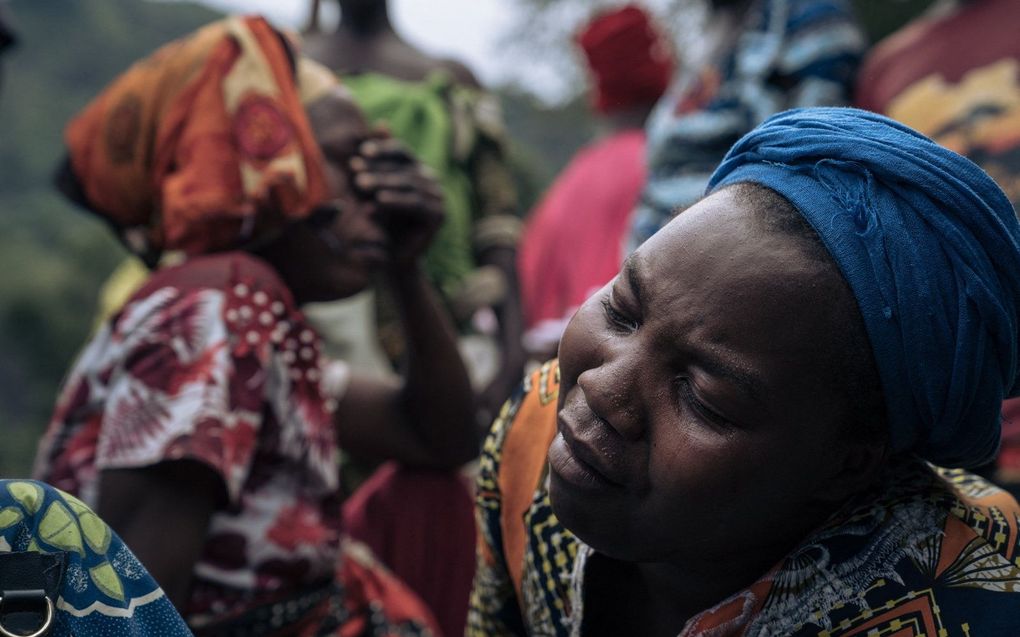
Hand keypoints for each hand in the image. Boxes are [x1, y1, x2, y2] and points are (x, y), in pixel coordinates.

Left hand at [348, 137, 444, 268]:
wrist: (392, 256)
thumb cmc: (381, 219)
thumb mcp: (376, 186)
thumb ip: (379, 159)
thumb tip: (382, 122)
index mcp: (419, 169)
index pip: (402, 152)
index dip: (383, 149)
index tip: (361, 151)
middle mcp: (432, 180)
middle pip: (404, 168)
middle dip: (377, 168)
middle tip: (354, 169)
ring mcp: (438, 198)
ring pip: (408, 184)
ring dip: (382, 183)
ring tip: (360, 185)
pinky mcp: (438, 216)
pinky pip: (415, 203)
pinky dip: (395, 201)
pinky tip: (378, 201)